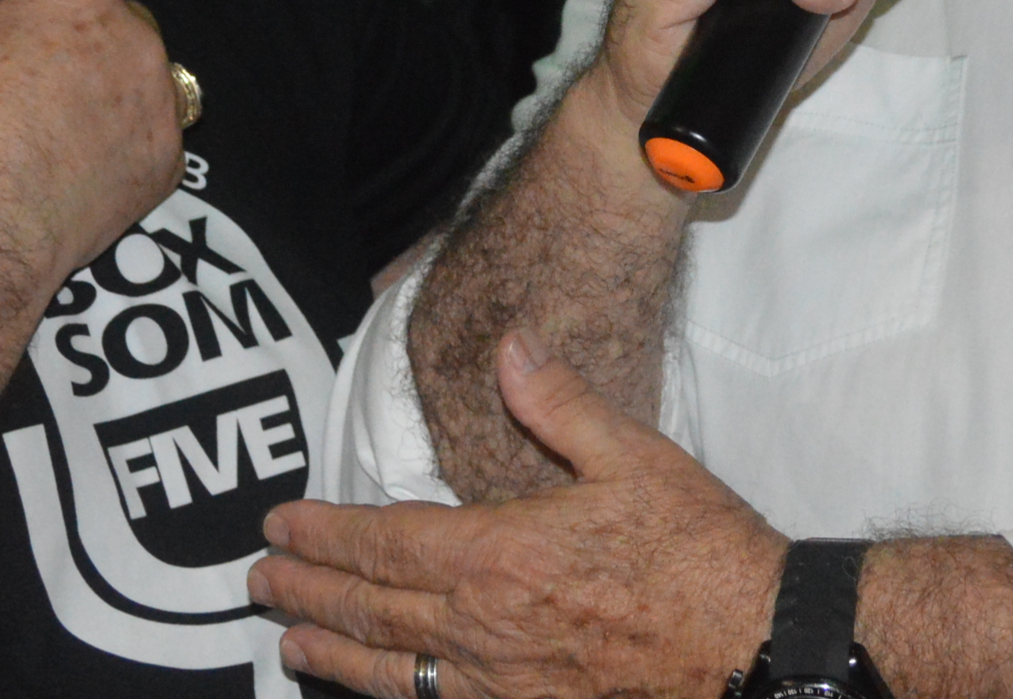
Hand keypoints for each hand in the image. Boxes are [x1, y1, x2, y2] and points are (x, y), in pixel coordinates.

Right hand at [0, 0, 189, 284]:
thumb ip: (5, 31)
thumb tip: (17, 41)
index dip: (26, 3)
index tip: (9, 35)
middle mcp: (135, 34)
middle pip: (118, 20)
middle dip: (89, 41)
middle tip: (51, 84)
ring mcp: (160, 96)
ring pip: (147, 78)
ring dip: (120, 91)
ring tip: (76, 131)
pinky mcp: (169, 154)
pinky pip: (153, 139)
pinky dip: (128, 149)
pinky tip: (91, 172)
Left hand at [252, 333, 784, 698]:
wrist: (755, 646)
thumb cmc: (699, 550)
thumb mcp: (635, 457)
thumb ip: (560, 403)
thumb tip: (509, 348)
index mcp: (502, 554)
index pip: (386, 544)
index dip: (325, 535)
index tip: (278, 525)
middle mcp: (487, 627)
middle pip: (372, 611)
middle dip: (307, 593)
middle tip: (257, 581)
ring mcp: (504, 683)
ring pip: (393, 672)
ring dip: (332, 655)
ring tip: (287, 644)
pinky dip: (396, 696)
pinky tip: (380, 691)